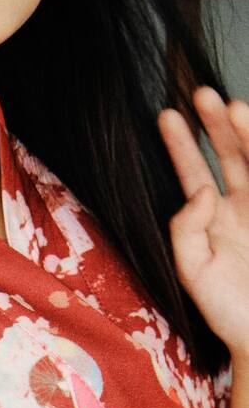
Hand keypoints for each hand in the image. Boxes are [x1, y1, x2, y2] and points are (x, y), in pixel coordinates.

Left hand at [157, 87, 248, 359]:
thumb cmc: (231, 313)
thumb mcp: (194, 273)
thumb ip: (186, 230)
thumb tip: (200, 192)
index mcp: (217, 217)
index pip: (195, 172)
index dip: (181, 145)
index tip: (166, 116)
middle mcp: (245, 208)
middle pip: (231, 155)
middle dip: (218, 125)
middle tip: (202, 94)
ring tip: (236, 107)